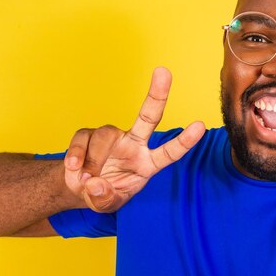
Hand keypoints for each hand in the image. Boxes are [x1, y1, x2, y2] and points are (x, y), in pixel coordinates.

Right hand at [63, 67, 204, 211]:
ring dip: (93, 159)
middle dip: (157, 94)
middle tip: (164, 71)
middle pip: (148, 116)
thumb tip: (96, 184)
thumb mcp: (107, 204)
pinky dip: (76, 156)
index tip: (200, 126)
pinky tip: (75, 170)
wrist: (80, 189)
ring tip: (86, 179)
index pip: (170, 152)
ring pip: (104, 136)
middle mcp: (134, 145)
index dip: (185, 141)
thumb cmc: (104, 194)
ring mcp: (112, 138)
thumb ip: (104, 198)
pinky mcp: (89, 135)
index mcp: (148, 163)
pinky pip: (82, 139)